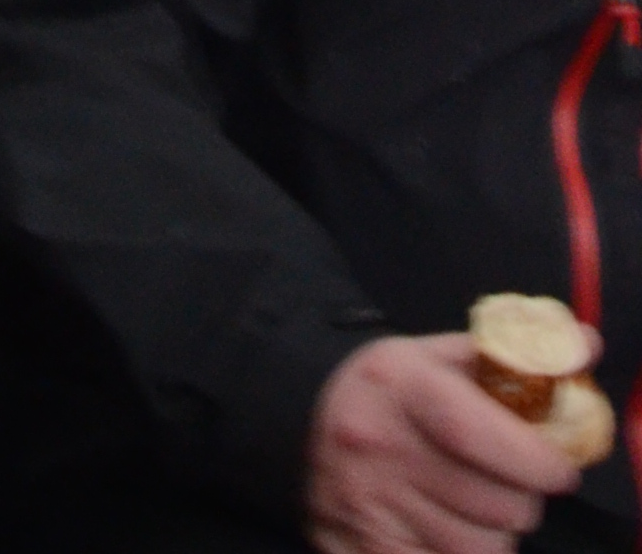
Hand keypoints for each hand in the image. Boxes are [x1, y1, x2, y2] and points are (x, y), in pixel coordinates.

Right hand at [306, 338, 578, 553]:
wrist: (293, 424)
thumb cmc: (384, 391)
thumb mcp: (431, 357)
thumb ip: (510, 356)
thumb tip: (585, 345)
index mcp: (399, 387)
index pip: (479, 432)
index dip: (534, 457)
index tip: (558, 466)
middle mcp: (381, 448)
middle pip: (498, 504)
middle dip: (520, 497)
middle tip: (506, 482)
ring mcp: (373, 508)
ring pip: (485, 548)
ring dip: (494, 533)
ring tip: (469, 504)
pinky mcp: (373, 552)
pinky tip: (442, 528)